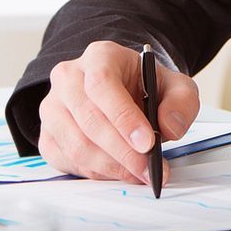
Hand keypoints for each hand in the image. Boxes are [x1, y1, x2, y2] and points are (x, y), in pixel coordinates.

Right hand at [37, 40, 200, 183]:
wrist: (125, 92)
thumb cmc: (145, 87)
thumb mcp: (175, 86)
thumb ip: (181, 102)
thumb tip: (169, 126)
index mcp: (99, 57)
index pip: (102, 84)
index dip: (123, 117)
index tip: (147, 142)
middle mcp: (69, 78)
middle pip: (88, 119)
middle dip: (122, 151)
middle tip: (148, 169)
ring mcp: (53, 107)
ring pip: (75, 144)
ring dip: (110, 167)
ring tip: (138, 174)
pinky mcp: (48, 135)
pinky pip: (67, 161)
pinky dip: (95, 173)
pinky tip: (118, 172)